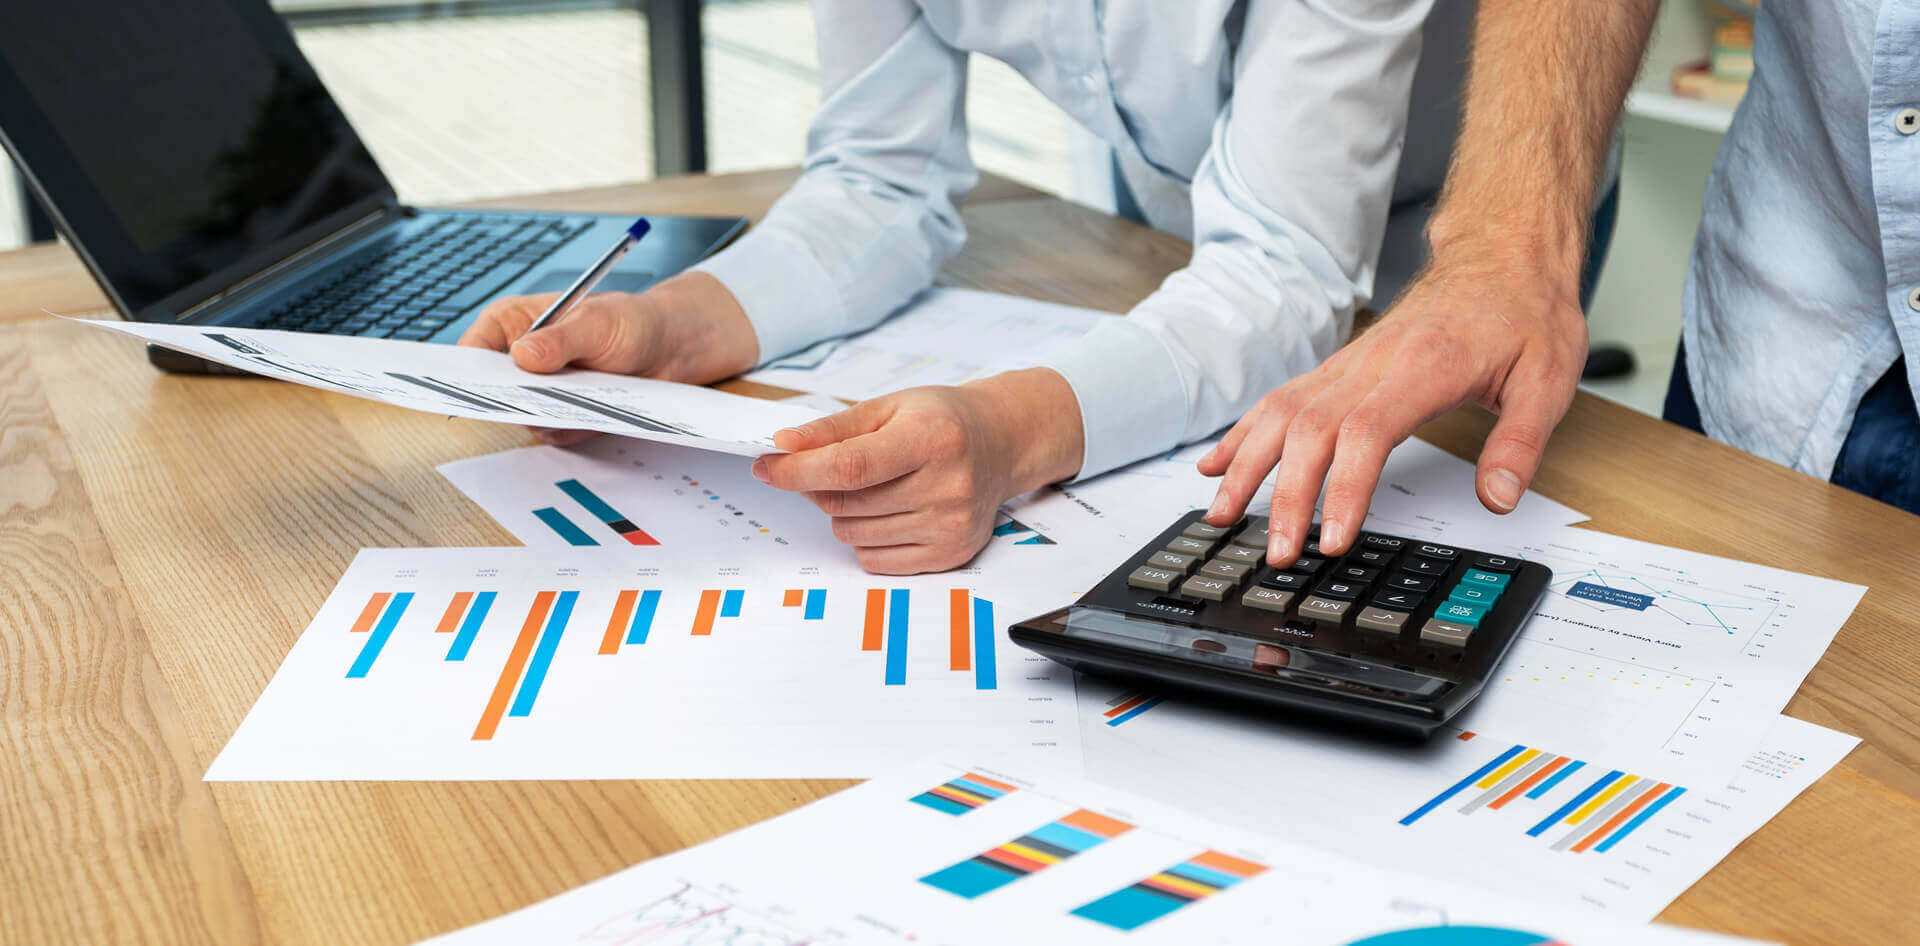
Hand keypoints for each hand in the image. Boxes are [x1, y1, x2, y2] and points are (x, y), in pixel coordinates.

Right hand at [457, 271, 759, 443]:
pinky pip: (552, 433)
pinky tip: (594, 414)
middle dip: (508, 400)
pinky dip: (572, 429)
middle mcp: (518, 359)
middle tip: (531, 404)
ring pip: (520, 416)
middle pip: (489, 390)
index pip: (470, 350)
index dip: (464, 372)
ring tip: (579, 402)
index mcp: (511, 323)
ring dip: (548, 416)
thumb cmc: (631, 321)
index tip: (472, 389)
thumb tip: (523, 355)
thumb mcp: (598, 323)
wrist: (669, 350)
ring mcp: (538, 390)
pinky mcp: (560, 415)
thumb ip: (560, 340)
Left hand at [750, 369, 1084, 573]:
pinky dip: (864, 538)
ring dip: (842, 512)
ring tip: (870, 486)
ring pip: (853, 535)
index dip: (799, 471)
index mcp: (932, 439)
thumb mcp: (890, 406)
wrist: (1002, 444)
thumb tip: (783, 445)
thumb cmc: (941, 420)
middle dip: (817, 486)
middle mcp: (948, 486)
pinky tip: (886, 511)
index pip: (850, 466)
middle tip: (824, 467)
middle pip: (846, 503)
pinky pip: (874, 560)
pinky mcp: (951, 555)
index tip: (766, 466)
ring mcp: (951, 526)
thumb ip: (834, 428)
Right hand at [1196, 250, 1587, 563]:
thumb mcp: (1550, 377)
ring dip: (1246, 465)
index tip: (1334, 539)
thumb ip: (1520, 442)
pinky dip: (1243, 433)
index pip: (1368, 431)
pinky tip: (1217, 464)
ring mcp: (1350, 363)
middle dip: (1285, 495)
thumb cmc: (1523, 312)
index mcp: (1426, 365)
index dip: (1344, 488)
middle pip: (1311, 429)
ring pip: (1282, 412)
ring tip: (1220, 514)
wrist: (1501, 253)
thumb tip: (1498, 498)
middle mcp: (1375, 362)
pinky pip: (1280, 399)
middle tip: (1276, 552)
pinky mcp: (1339, 366)